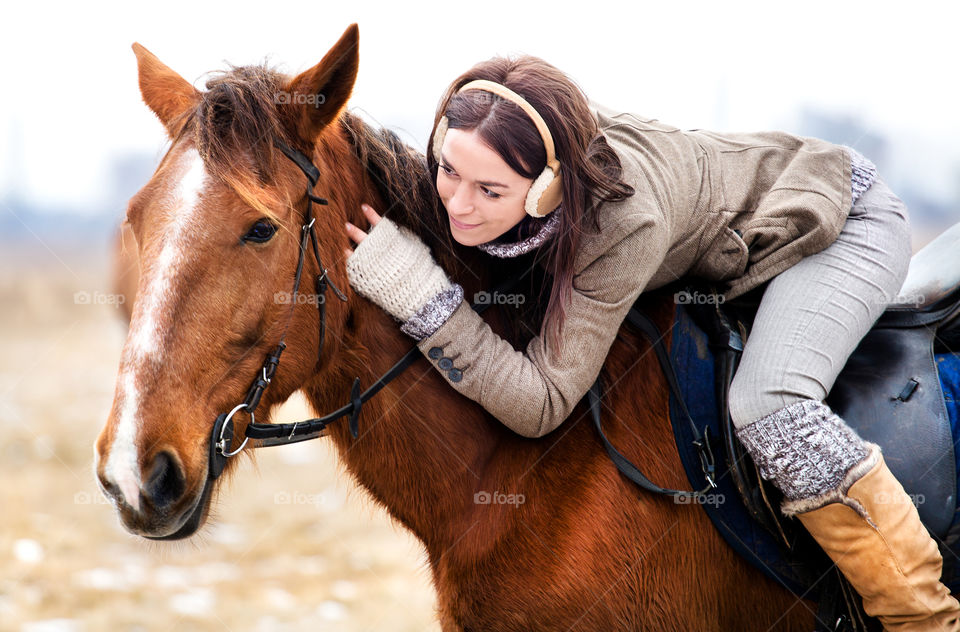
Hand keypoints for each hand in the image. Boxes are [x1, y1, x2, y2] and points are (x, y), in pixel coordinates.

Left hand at [343, 206, 454, 322]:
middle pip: (364, 238)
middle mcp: (379, 253)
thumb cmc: (421, 270)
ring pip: (357, 253)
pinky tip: (347, 256)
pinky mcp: (368, 280)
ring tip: (345, 243)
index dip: (371, 214)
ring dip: (350, 246)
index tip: (364, 207)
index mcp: (392, 242)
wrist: (418, 294)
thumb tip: (397, 229)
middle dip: (355, 231)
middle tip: (347, 225)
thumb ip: (404, 237)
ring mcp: (372, 267)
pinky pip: (355, 269)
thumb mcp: (416, 247)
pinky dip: (350, 262)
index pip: (379, 224)